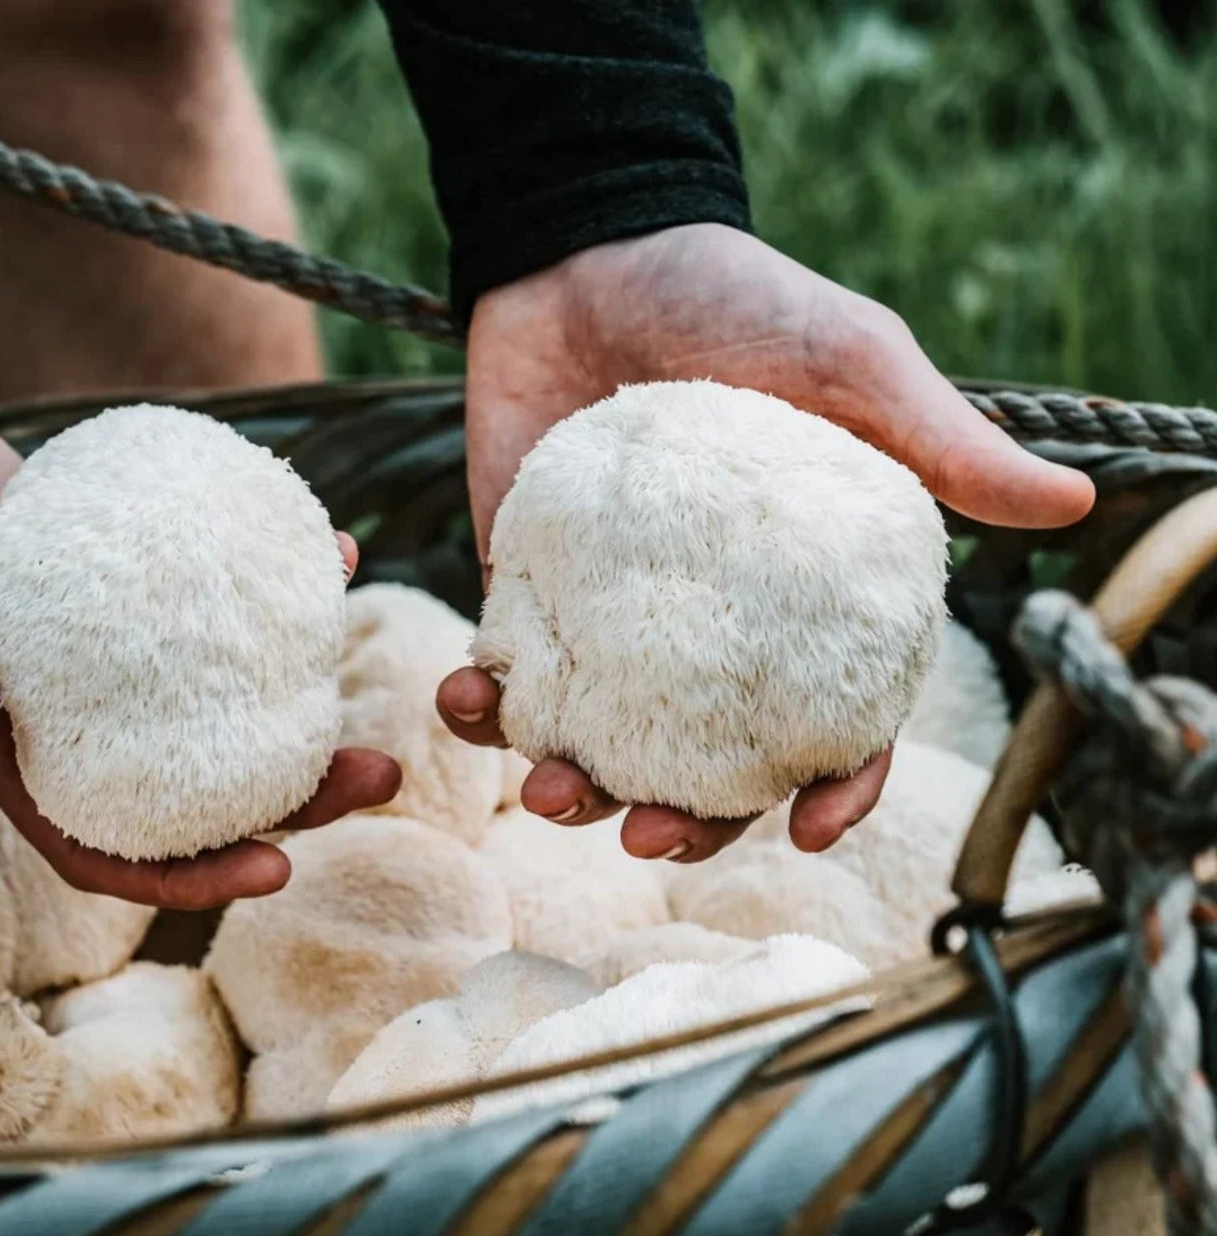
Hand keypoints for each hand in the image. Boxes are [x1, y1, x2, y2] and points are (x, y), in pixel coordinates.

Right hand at [0, 321, 398, 907]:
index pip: (97, 838)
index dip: (184, 873)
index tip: (278, 868)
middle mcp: (50, 699)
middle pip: (182, 778)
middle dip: (282, 796)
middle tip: (377, 774)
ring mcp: (87, 633)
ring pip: (203, 688)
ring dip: (289, 692)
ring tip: (371, 661)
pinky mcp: (108, 562)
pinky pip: (197, 583)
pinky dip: (261, 573)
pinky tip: (328, 547)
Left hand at [439, 224, 1094, 860]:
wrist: (587, 252)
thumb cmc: (734, 298)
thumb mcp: (847, 361)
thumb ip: (936, 440)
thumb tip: (1071, 504)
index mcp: (801, 593)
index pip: (833, 715)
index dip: (837, 784)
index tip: (816, 834)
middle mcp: (708, 623)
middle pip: (707, 760)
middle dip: (682, 822)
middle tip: (645, 838)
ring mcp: (613, 614)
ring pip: (602, 739)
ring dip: (575, 784)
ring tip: (554, 787)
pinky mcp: (525, 587)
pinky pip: (506, 669)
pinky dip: (483, 701)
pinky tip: (466, 698)